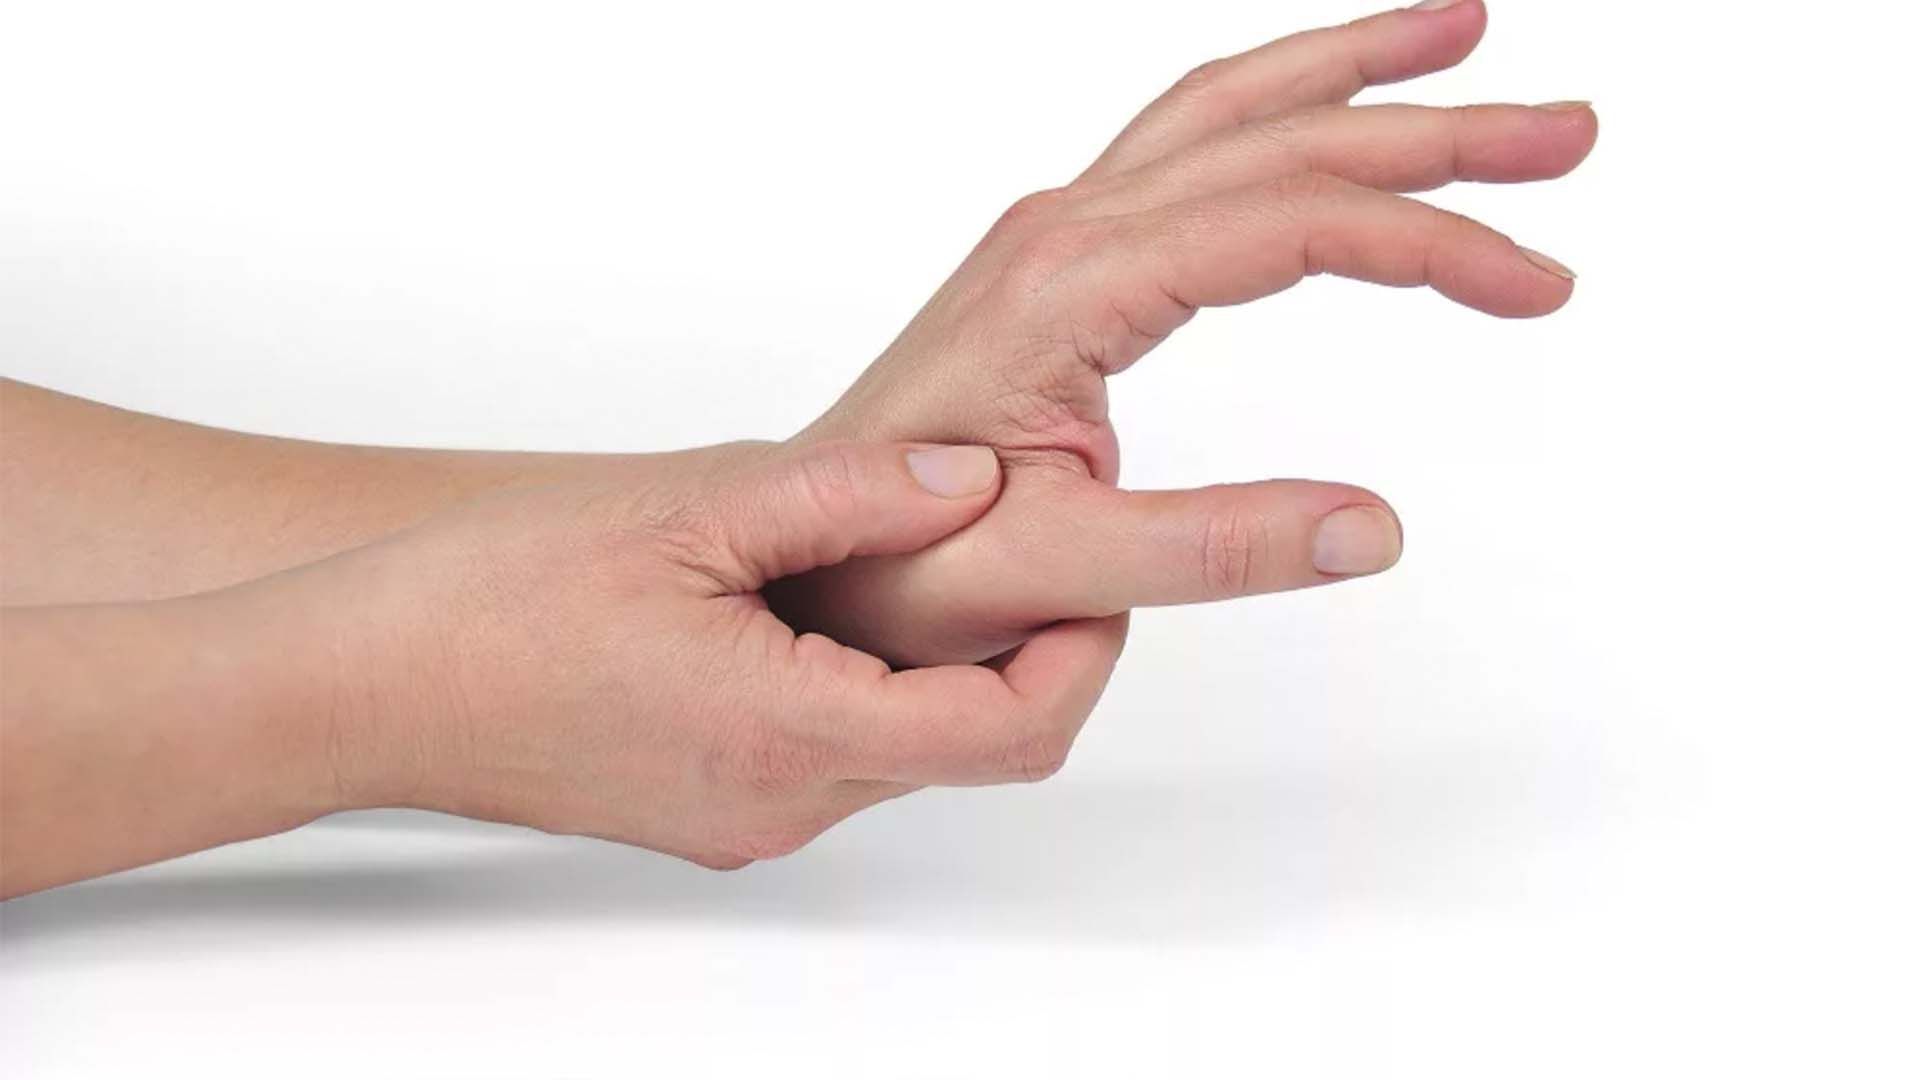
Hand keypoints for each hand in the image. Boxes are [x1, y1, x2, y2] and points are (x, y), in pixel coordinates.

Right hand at [290, 440, 1124, 868]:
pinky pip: (837, 754)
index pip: (1012, 728)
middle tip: (1022, 542)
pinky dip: (871, 684)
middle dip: (1030, 652)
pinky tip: (819, 602)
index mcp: (790, 730)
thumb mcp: (690, 508)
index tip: (1101, 574)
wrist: (355, 687)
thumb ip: (852, 492)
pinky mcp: (711, 808)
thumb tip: (970, 479)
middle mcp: (783, 801)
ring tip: (915, 554)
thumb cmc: (488, 600)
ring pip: (907, 750)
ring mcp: (745, 817)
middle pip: (975, 747)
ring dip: (944, 665)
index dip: (1086, 652)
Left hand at [779, 0, 1594, 664]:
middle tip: (1567, 132)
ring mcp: (1060, 234)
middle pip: (1278, 132)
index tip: (1538, 283)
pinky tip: (1323, 113)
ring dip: (1353, 74)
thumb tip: (1378, 528)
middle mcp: (1067, 230)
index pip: (1288, 221)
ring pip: (1228, 111)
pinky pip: (1182, 144)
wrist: (806, 554)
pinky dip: (1273, 110)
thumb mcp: (1049, 570)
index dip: (1430, 241)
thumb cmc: (896, 565)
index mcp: (1070, 286)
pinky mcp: (1063, 261)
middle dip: (1432, 123)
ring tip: (1467, 38)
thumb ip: (1208, 550)